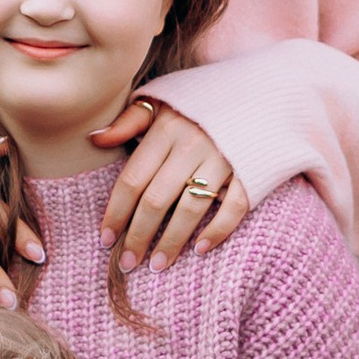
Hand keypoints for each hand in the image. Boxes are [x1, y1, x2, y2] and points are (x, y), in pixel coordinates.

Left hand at [90, 98, 248, 273]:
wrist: (264, 94)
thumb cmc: (203, 104)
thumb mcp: (164, 102)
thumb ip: (129, 121)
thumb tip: (94, 139)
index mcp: (167, 128)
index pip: (132, 179)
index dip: (116, 212)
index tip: (106, 239)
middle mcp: (192, 143)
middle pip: (157, 199)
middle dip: (138, 235)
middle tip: (127, 263)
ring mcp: (224, 158)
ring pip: (191, 208)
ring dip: (172, 241)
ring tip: (158, 265)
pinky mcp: (252, 170)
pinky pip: (234, 207)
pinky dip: (218, 231)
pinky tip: (200, 250)